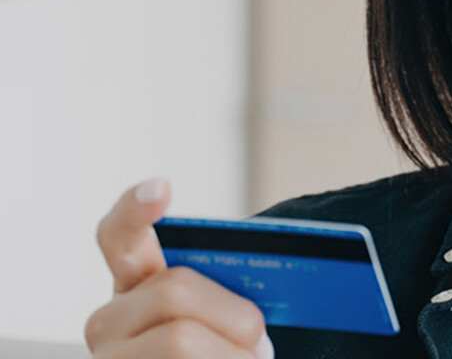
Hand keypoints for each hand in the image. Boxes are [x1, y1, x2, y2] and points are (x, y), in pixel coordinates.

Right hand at [85, 179, 274, 358]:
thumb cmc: (223, 351)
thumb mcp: (224, 316)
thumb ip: (230, 291)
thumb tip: (265, 298)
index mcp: (136, 285)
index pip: (119, 235)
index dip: (135, 209)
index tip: (161, 188)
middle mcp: (108, 323)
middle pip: (175, 289)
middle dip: (234, 314)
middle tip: (259, 341)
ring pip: (181, 342)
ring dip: (234, 357)